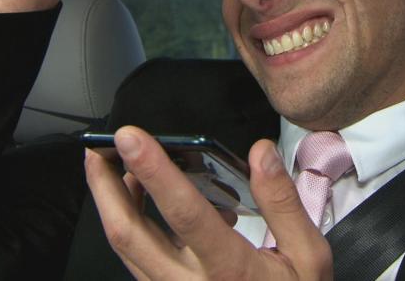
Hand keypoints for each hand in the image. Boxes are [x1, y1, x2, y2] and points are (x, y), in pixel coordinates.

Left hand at [85, 126, 332, 279]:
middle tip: (96, 148)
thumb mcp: (308, 257)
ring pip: (126, 249)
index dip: (154, 172)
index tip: (132, 138)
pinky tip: (141, 202)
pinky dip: (131, 225)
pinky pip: (137, 261)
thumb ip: (283, 203)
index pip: (183, 214)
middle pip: (130, 234)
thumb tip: (261, 153)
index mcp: (229, 271)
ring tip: (112, 167)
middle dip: (106, 187)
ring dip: (112, 204)